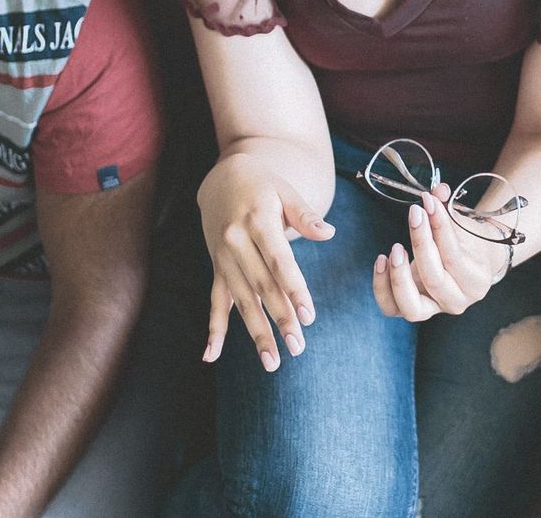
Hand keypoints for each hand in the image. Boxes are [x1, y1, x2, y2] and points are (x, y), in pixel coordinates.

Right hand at [197, 154, 334, 370]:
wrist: (221, 178)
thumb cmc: (262, 185)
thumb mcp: (285, 191)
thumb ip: (305, 215)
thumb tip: (329, 233)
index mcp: (257, 221)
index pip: (278, 261)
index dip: (294, 289)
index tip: (308, 316)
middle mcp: (236, 241)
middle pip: (261, 286)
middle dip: (279, 319)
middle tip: (297, 347)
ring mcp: (222, 257)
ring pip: (241, 300)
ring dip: (256, 332)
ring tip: (271, 361)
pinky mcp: (216, 267)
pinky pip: (215, 301)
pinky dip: (214, 329)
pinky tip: (211, 355)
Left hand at [372, 187, 502, 320]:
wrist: (469, 265)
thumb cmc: (466, 243)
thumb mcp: (462, 225)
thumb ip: (449, 208)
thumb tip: (438, 190)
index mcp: (476, 281)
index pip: (454, 256)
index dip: (439, 227)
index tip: (428, 201)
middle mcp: (456, 301)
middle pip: (434, 280)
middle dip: (420, 243)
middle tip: (414, 214)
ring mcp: (433, 309)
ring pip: (411, 307)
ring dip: (398, 276)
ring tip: (394, 249)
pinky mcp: (413, 308)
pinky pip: (392, 307)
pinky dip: (382, 286)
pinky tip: (381, 260)